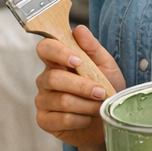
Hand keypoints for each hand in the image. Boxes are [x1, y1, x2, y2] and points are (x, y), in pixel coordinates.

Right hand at [34, 25, 124, 149]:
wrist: (108, 120)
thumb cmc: (106, 89)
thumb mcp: (106, 66)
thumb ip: (93, 47)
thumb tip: (80, 30)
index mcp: (57, 61)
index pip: (45, 48)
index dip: (59, 53)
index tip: (78, 61)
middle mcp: (45, 79)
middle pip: (54, 78)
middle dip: (82, 86)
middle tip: (101, 92)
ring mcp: (43, 100)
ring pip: (61, 100)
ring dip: (86, 105)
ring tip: (99, 107)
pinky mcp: (45, 120)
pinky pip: (62, 119)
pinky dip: (81, 120)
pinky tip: (87, 118)